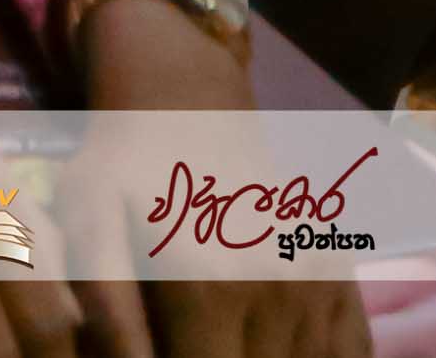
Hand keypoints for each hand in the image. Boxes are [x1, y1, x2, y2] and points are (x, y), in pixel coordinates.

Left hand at [53, 0, 369, 357]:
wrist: (186, 104)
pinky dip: (316, 356)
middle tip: (192, 338)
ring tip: (224, 334)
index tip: (163, 350)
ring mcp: (319, 282)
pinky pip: (348, 353)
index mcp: (209, 286)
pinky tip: (265, 336)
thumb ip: (107, 302)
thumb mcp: (87, 220)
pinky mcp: (341, 274)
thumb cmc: (123, 168)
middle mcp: (277, 289)